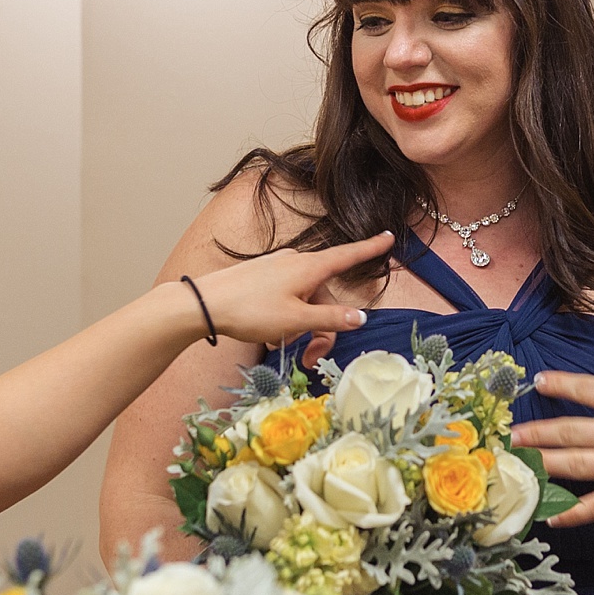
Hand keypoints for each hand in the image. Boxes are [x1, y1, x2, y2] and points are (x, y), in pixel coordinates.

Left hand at [184, 233, 390, 346]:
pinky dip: (285, 318)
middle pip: (324, 294)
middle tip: (310, 357)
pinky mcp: (260, 278)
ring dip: (301, 326)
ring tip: (281, 346)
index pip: (348, 256)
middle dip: (323, 326)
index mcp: (310, 268)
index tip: (389, 237)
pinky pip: (285, 298)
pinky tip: (269, 335)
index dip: (371, 248)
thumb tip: (360, 317)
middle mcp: (296, 262)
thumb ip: (331, 319)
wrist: (203, 304)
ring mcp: (276, 269)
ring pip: (303, 299)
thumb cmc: (251, 310)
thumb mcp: (297, 321)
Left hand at [510, 329, 593, 527]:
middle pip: (573, 432)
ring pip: (579, 467)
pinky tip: (551, 516)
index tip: (537, 382)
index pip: (589, 390)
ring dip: (544, 466)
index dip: (560, 384)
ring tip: (518, 465)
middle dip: (538, 433)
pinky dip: (574, 513)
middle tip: (510, 435)